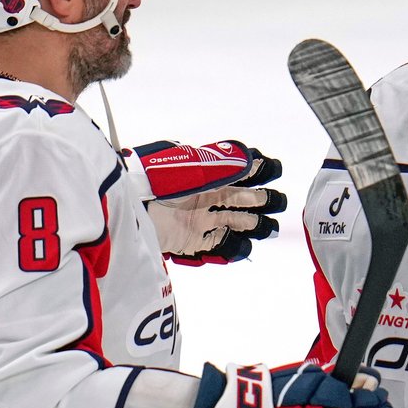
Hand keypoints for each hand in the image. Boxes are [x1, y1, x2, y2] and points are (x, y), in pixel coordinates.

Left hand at [126, 140, 285, 264]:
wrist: (130, 205)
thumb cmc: (160, 179)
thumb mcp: (195, 166)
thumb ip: (226, 164)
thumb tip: (253, 160)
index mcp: (211, 174)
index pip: (244, 171)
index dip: (262, 170)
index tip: (275, 170)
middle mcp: (209, 196)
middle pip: (246, 199)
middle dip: (266, 201)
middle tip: (278, 204)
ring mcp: (202, 220)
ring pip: (238, 223)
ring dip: (256, 226)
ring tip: (270, 229)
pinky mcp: (193, 241)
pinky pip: (220, 246)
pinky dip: (235, 247)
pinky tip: (243, 245)